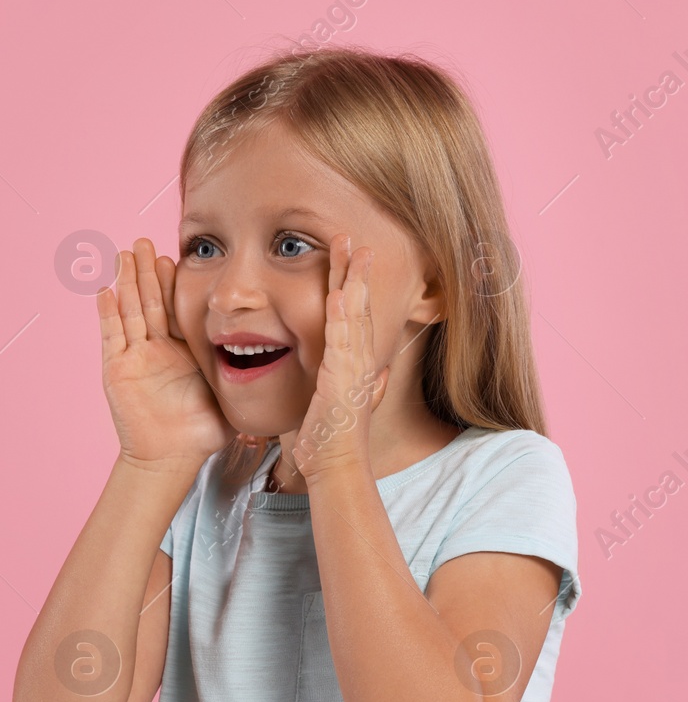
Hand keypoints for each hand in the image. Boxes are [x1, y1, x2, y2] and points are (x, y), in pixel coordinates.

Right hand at [98, 237, 235, 468]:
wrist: (173, 457)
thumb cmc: (202, 431)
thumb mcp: (231, 392)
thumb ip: (249, 372)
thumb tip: (291, 358)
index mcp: (181, 350)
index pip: (175, 307)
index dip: (172, 282)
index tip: (174, 256)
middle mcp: (155, 349)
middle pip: (150, 301)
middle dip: (147, 272)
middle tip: (145, 242)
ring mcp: (134, 358)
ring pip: (130, 311)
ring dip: (126, 282)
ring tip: (125, 254)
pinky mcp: (117, 370)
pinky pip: (112, 336)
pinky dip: (108, 313)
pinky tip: (105, 290)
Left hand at [289, 234, 388, 480]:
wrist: (335, 465)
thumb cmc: (331, 438)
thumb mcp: (336, 401)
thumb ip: (350, 382)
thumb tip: (371, 372)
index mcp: (355, 362)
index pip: (355, 313)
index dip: (353, 283)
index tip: (350, 255)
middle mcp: (360, 360)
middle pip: (358, 304)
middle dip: (354, 269)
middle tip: (350, 236)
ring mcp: (354, 368)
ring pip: (354, 314)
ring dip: (351, 280)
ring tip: (349, 248)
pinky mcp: (343, 380)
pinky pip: (342, 341)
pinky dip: (341, 315)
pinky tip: (337, 292)